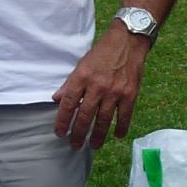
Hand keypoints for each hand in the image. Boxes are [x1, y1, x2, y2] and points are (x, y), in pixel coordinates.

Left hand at [53, 23, 149, 148]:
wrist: (128, 40)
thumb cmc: (103, 52)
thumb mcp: (82, 64)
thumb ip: (69, 83)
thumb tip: (56, 99)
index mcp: (82, 77)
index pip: (68, 104)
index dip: (62, 121)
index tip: (59, 133)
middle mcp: (97, 86)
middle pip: (85, 116)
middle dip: (78, 133)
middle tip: (74, 145)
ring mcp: (115, 91)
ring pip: (103, 120)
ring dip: (97, 135)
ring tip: (93, 145)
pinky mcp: (130, 94)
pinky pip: (124, 115)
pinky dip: (120, 127)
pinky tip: (117, 135)